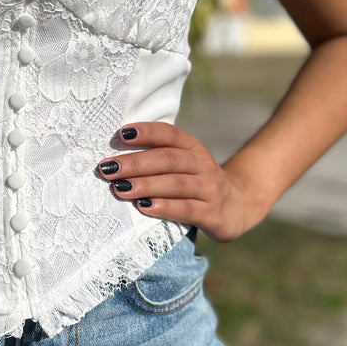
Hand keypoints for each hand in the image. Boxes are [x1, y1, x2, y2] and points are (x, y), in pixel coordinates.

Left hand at [96, 123, 264, 241]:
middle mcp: (202, 164)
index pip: (169, 134)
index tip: (120, 134)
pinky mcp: (212, 213)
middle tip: (107, 168)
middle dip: (135, 163)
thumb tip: (114, 156)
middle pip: (167, 159)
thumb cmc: (195, 181)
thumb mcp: (183, 163)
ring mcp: (209, 188)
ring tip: (120, 188)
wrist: (239, 205)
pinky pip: (187, 209)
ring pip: (175, 184)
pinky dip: (165, 207)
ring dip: (145, 185)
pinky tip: (144, 207)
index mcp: (192, 147)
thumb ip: (157, 156)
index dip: (146, 132)